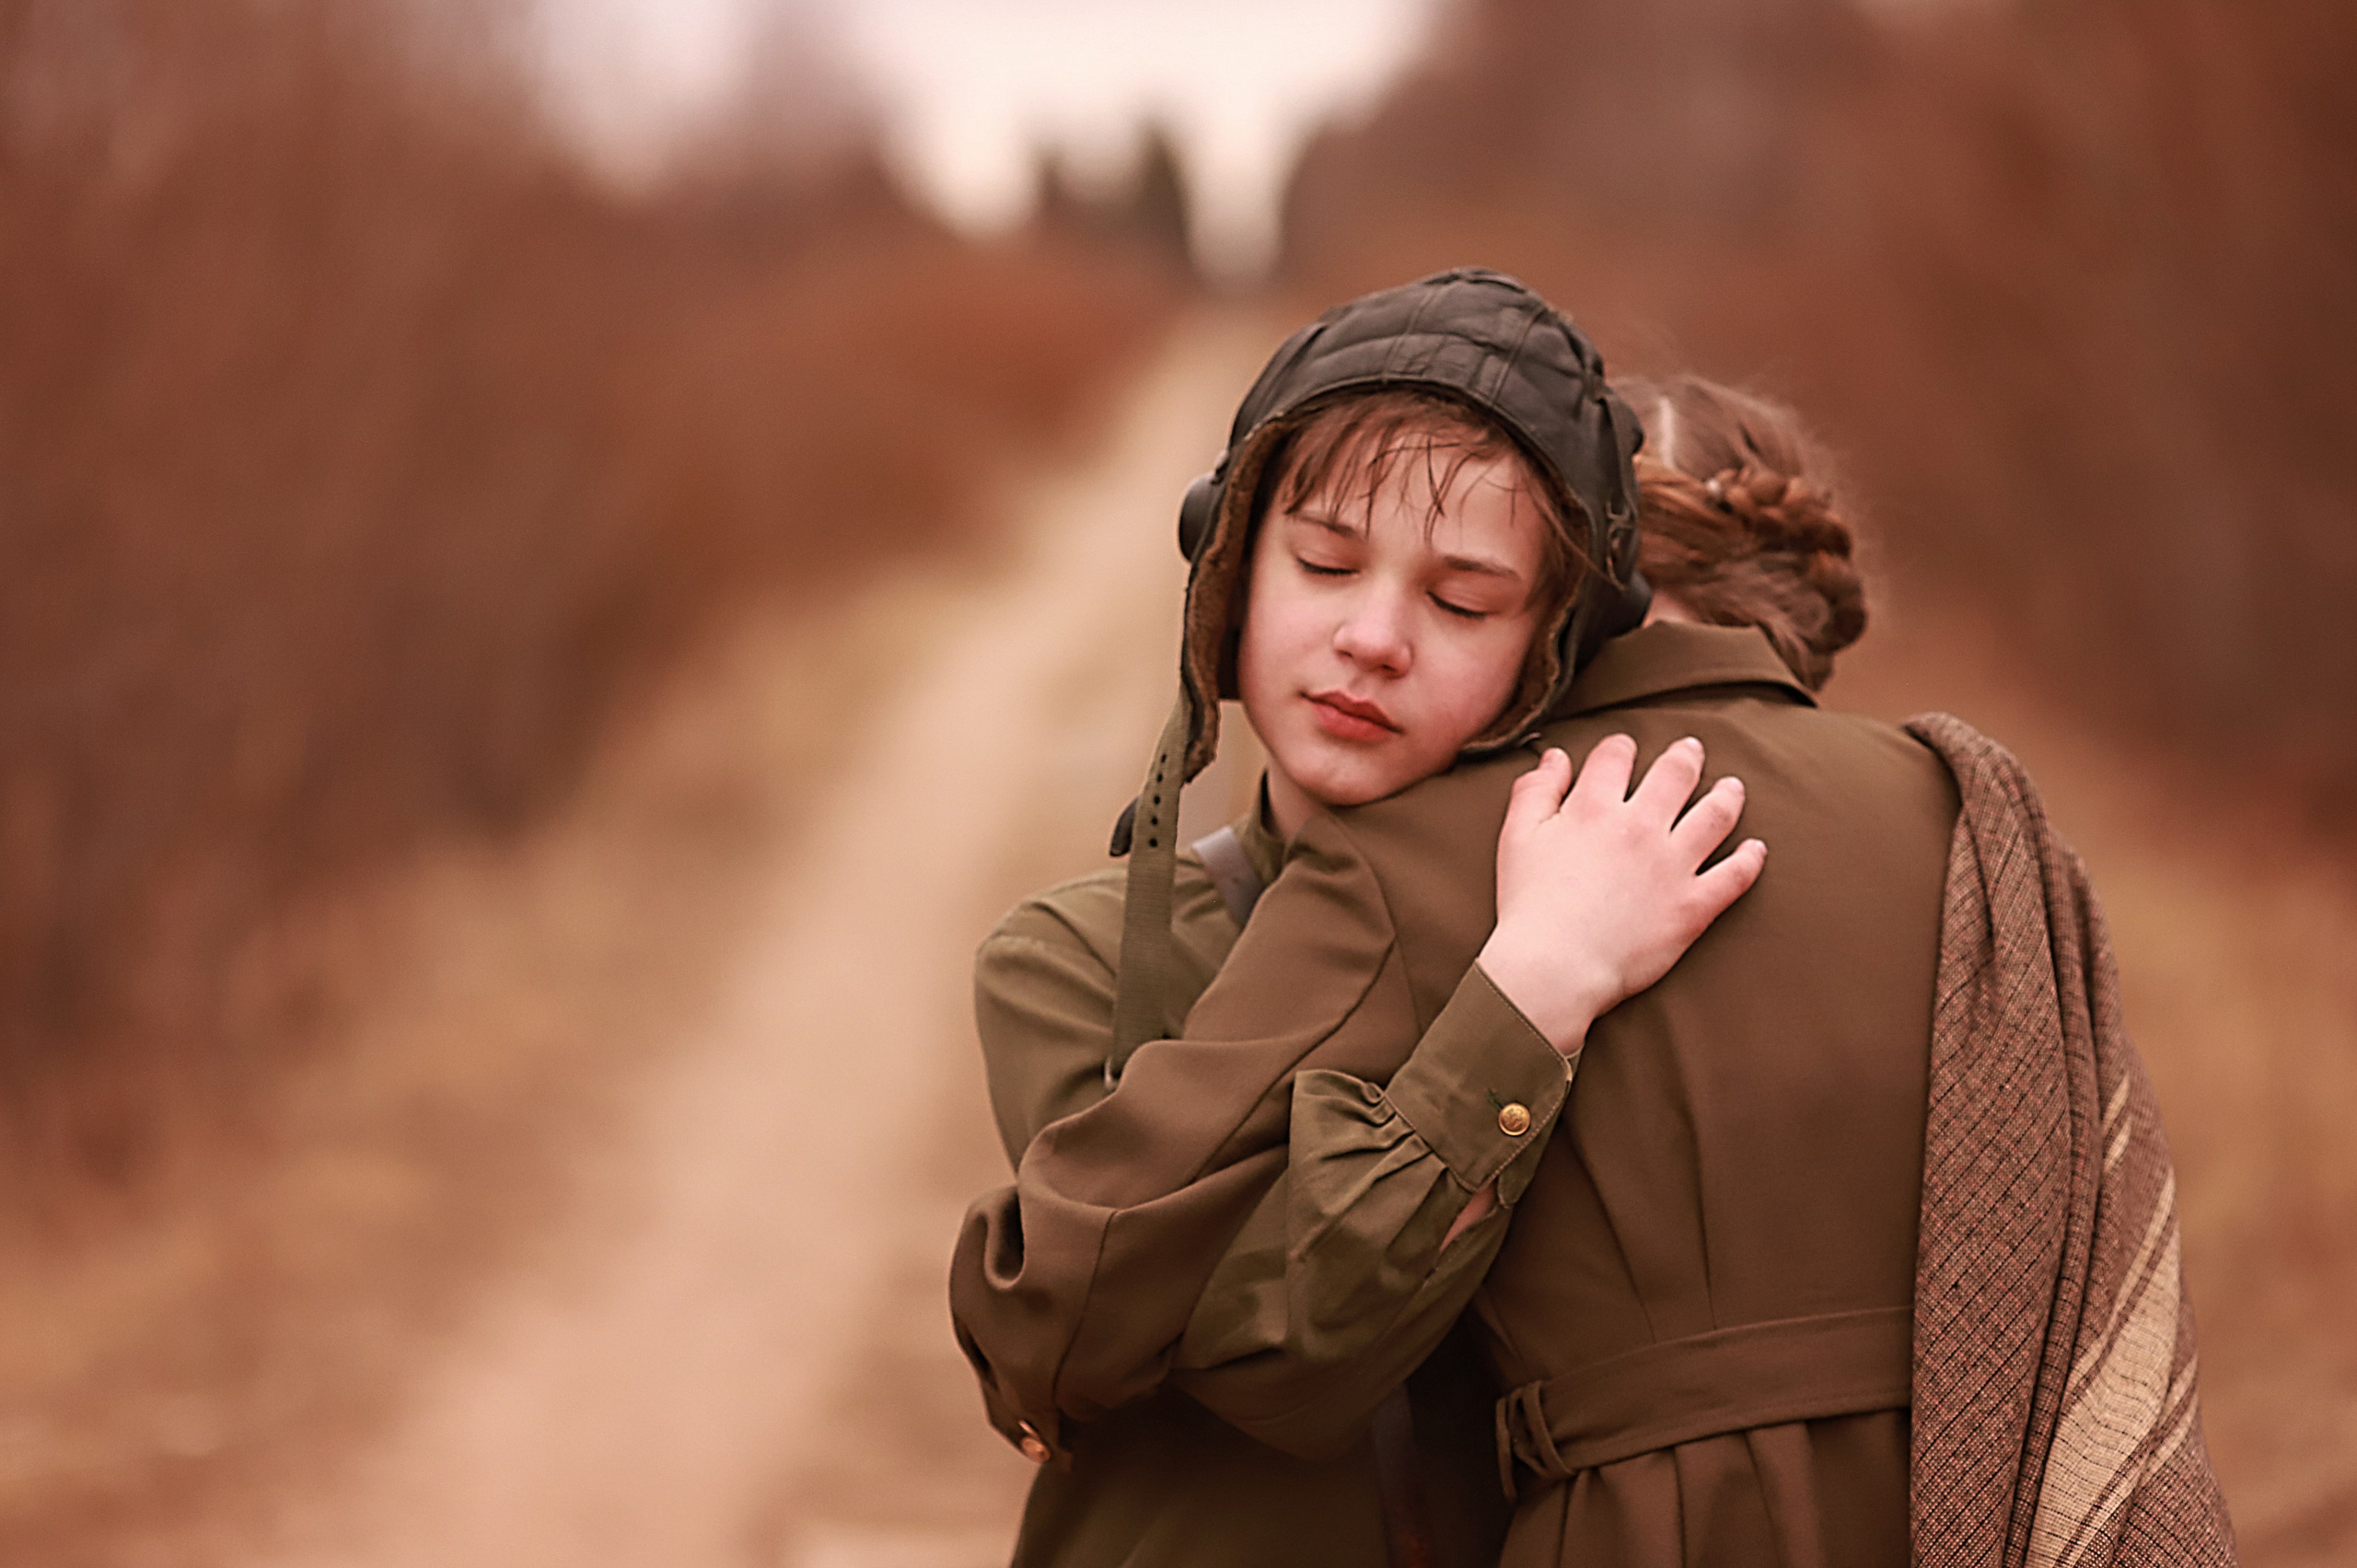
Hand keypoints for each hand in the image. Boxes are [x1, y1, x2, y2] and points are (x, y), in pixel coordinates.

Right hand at [1476, 734, 1764, 1053]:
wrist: (1555, 967)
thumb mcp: (1517, 837)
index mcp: (1594, 807)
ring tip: (1733, 787)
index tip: (1624, 749)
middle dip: (1686, 756)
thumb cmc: (1530, 905)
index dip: (1621, 747)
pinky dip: (1749, 859)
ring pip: (1715, 815)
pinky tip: (1755, 849)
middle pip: (1676, 774)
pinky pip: (1734, 876)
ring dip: (1728, 796)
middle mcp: (1641, 827)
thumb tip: (1555, 758)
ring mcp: (1673, 865)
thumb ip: (1535, 791)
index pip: (1616, 756)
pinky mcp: (1693, 905)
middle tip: (1692, 750)